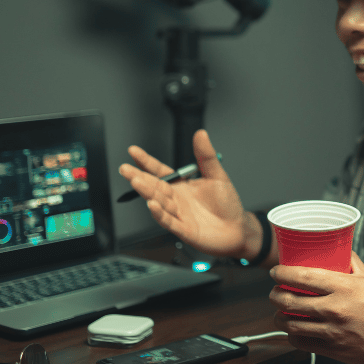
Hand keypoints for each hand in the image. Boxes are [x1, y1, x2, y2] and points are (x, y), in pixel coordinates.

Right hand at [118, 130, 250, 259]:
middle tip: (125, 169)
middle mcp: (176, 199)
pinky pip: (169, 221)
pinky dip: (159, 214)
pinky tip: (152, 204)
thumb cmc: (227, 204)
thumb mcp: (217, 175)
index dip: (146, 162)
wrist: (238, 229)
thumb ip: (206, 156)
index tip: (133, 151)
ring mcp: (178, 215)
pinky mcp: (184, 229)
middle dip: (138, 177)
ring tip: (136, 182)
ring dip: (147, 192)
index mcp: (181, 185)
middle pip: (154, 187)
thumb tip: (201, 134)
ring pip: (159, 202)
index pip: (159, 171)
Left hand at [269, 252, 363, 363]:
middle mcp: (334, 309)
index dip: (281, 273)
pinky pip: (301, 344)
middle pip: (288, 301)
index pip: (300, 277)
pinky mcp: (332, 350)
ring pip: (290, 324)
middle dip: (274, 295)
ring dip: (279, 317)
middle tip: (275, 292)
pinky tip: (294, 331)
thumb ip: (350, 263)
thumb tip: (338, 249)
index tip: (276, 272)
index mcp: (343, 287)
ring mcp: (332, 332)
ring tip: (280, 312)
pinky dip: (292, 336)